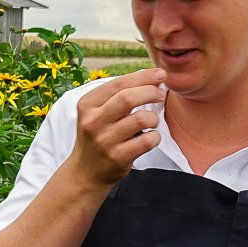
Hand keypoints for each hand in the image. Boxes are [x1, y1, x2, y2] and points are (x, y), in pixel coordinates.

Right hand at [63, 68, 165, 186]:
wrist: (86, 172)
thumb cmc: (99, 135)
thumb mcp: (97, 112)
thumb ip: (117, 95)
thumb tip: (151, 77)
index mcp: (87, 104)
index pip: (118, 83)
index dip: (143, 77)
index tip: (160, 74)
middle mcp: (93, 121)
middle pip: (128, 98)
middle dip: (151, 92)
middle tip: (161, 94)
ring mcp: (104, 140)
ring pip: (140, 119)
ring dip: (154, 117)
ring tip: (152, 120)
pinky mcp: (117, 157)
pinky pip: (146, 141)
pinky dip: (155, 136)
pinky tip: (151, 136)